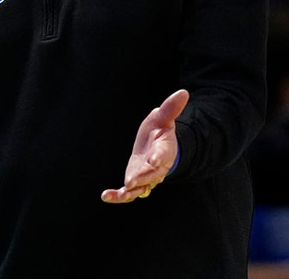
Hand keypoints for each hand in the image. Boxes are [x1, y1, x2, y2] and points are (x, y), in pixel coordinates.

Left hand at [101, 88, 187, 203]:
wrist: (157, 149)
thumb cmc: (160, 132)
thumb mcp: (163, 118)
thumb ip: (171, 108)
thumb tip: (183, 92)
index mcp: (164, 150)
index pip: (163, 153)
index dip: (159, 157)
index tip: (155, 159)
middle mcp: (157, 167)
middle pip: (151, 175)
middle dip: (143, 178)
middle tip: (132, 181)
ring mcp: (146, 177)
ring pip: (141, 188)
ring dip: (130, 192)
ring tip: (120, 194)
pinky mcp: (135, 182)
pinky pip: (128, 192)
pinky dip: (118, 196)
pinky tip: (105, 196)